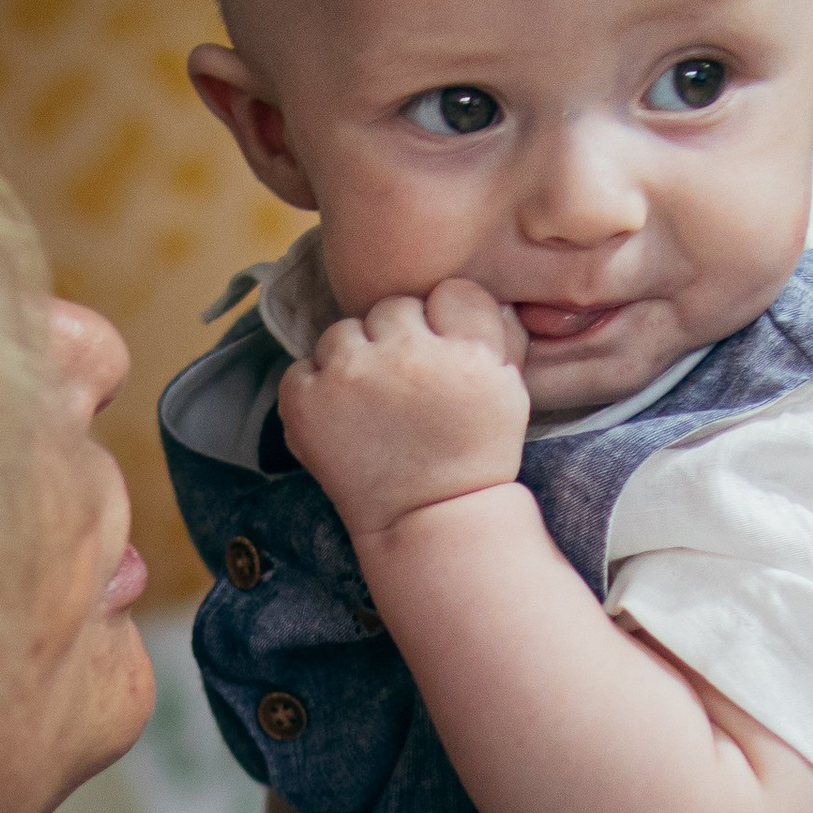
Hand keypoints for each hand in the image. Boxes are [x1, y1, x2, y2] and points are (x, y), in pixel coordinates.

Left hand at [278, 278, 528, 545]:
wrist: (429, 521)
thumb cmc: (473, 456)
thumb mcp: (509, 390)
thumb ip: (494, 332)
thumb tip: (466, 291)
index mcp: (468, 351)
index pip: (452, 292)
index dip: (448, 319)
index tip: (444, 353)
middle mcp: (409, 355)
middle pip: (393, 307)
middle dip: (398, 340)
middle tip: (406, 389)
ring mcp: (353, 376)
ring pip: (343, 330)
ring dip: (353, 360)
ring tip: (371, 407)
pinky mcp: (307, 401)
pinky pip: (302, 366)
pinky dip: (315, 390)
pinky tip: (341, 421)